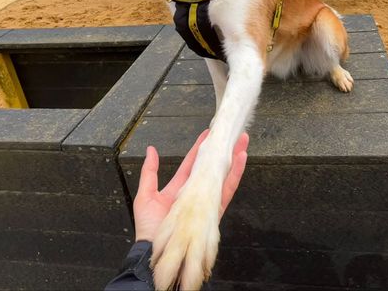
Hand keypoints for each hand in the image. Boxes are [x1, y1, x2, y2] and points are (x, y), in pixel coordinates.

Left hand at [133, 129, 248, 241]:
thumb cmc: (149, 228)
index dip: (199, 150)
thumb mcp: (145, 195)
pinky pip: (227, 191)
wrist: (157, 253)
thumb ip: (149, 172)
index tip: (207, 135)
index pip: (192, 165)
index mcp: (180, 190)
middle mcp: (195, 195)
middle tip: (230, 134)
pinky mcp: (214, 212)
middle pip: (211, 168)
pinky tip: (241, 159)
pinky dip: (235, 174)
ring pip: (223, 176)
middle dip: (221, 151)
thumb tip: (151, 149)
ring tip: (241, 141)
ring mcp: (206, 203)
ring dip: (233, 158)